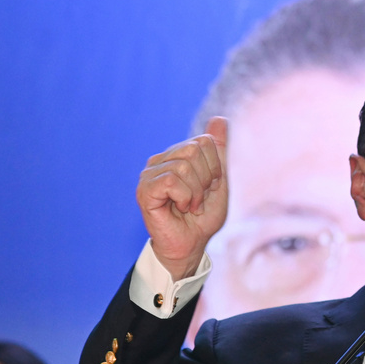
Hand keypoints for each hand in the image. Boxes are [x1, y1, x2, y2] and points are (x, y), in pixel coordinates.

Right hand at [136, 116, 227, 280]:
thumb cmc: (204, 215)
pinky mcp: (144, 190)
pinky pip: (172, 180)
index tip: (209, 187)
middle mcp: (161, 160)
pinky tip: (179, 208)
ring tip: (189, 205)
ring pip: (184, 166)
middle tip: (198, 198)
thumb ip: (220, 150)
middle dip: (206, 178)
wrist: (192, 244)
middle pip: (194, 149)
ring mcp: (150, 174)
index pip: (204, 141)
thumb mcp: (220, 179)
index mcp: (178, 154)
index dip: (215, 166)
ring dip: (195, 192)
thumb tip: (219, 118)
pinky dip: (184, 197)